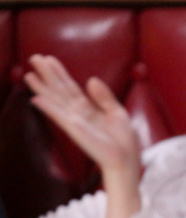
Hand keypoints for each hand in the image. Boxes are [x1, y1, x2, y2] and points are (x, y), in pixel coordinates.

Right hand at [24, 54, 140, 175]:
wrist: (125, 160)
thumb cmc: (123, 141)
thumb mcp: (118, 113)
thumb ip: (104, 97)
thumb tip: (91, 79)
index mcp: (89, 109)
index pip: (71, 88)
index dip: (60, 73)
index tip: (49, 59)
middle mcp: (78, 114)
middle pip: (60, 90)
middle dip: (48, 74)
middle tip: (34, 57)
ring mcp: (75, 121)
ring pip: (56, 100)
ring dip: (42, 87)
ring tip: (28, 73)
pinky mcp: (75, 130)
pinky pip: (60, 116)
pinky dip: (49, 108)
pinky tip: (36, 99)